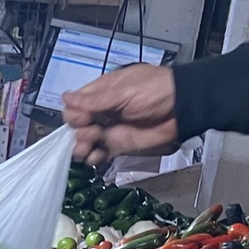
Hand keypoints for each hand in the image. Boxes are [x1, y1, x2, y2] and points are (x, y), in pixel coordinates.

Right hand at [64, 65, 179, 162]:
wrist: (183, 108)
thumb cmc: (156, 91)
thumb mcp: (124, 91)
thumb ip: (94, 99)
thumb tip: (65, 98)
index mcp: (101, 93)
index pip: (75, 105)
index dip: (74, 114)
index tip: (83, 118)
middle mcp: (102, 112)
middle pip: (76, 125)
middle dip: (77, 131)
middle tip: (90, 133)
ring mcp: (110, 129)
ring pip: (84, 141)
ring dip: (81, 146)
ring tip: (89, 146)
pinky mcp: (119, 145)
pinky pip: (99, 154)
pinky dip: (93, 158)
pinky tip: (95, 157)